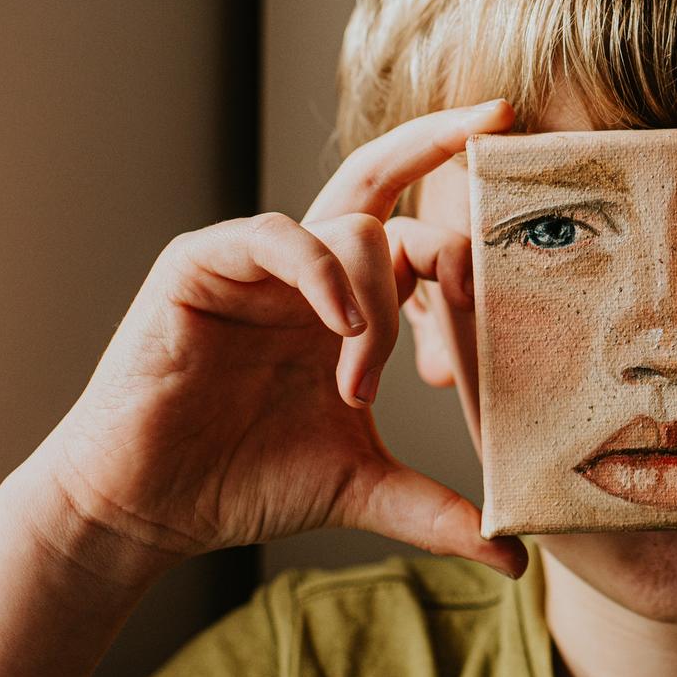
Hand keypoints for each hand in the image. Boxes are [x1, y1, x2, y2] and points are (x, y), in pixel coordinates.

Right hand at [23, 99, 528, 588]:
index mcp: (346, 302)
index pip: (413, 230)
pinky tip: (340, 327)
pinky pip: (276, 237)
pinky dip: (319, 273)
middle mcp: (306, 268)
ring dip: (377, 299)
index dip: (465, 213)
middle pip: (379, 175)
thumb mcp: (362, 488)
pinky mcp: (200, 265)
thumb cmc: (244, 483)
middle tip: (497, 117)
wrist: (148, 508)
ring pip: (348, 227)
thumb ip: (438, 510)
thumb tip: (517, 559)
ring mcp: (254, 260)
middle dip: (440, 140)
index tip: (527, 203)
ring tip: (361, 382)